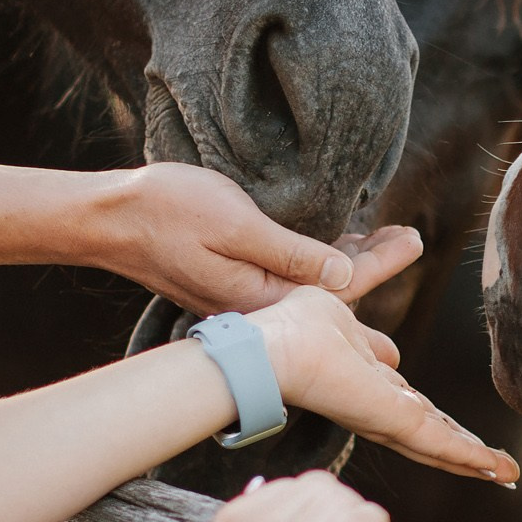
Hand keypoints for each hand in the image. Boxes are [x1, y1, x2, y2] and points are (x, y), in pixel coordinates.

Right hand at [96, 163, 424, 313]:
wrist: (107, 218)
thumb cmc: (167, 211)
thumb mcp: (237, 224)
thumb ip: (293, 255)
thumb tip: (346, 281)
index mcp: (263, 299)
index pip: (340, 288)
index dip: (382, 262)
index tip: (415, 239)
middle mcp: (256, 309)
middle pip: (330, 293)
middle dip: (373, 266)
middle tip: (410, 241)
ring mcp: (241, 298)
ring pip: (307, 285)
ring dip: (344, 263)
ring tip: (382, 243)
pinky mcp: (227, 284)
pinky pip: (284, 277)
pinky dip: (312, 260)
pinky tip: (327, 247)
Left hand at [247, 288, 521, 483]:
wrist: (275, 350)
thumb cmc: (294, 320)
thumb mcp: (348, 284)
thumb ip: (374, 267)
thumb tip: (404, 244)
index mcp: (368, 380)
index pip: (410, 404)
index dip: (438, 416)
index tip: (458, 426)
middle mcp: (379, 405)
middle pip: (430, 431)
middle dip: (463, 447)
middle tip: (496, 464)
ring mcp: (389, 419)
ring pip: (440, 446)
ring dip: (475, 460)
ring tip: (505, 472)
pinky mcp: (397, 424)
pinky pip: (441, 445)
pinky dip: (472, 459)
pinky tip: (499, 467)